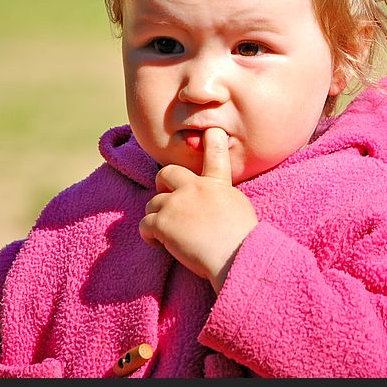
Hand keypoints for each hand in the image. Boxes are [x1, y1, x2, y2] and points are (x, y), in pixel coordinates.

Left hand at [139, 127, 257, 291]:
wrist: (235, 254)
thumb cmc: (242, 239)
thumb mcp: (238, 207)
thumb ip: (221, 198)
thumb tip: (211, 204)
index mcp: (216, 184)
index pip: (215, 154)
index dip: (212, 141)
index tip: (211, 131)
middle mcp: (194, 187)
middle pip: (166, 173)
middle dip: (161, 185)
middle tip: (167, 201)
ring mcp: (176, 203)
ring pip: (152, 205)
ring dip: (157, 218)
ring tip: (169, 235)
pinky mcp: (162, 222)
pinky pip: (145, 225)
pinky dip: (150, 237)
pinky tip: (162, 245)